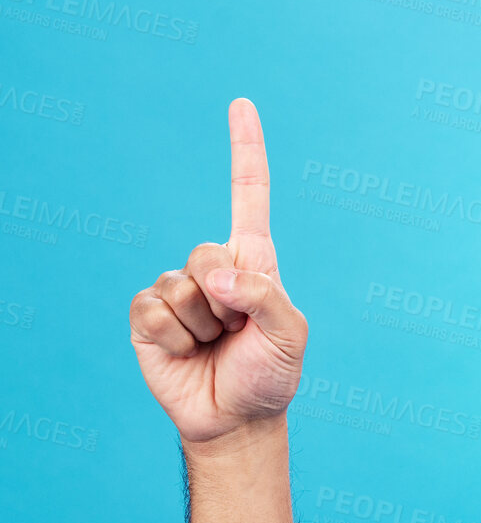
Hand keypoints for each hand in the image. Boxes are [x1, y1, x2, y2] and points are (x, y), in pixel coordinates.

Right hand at [129, 98, 307, 445]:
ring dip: (202, 327)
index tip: (242, 104)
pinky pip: (152, 310)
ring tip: (216, 346)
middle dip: (225, 299)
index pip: (248, 195)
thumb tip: (218, 277)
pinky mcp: (148, 316)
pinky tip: (186, 352)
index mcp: (254, 261)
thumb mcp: (290, 335)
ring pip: (179, 288)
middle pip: (206, 253)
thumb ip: (264, 297)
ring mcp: (178, 290)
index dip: (245, 150)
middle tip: (237, 331)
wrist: (237, 418)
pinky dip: (173, 338)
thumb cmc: (272, 372)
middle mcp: (213, 267)